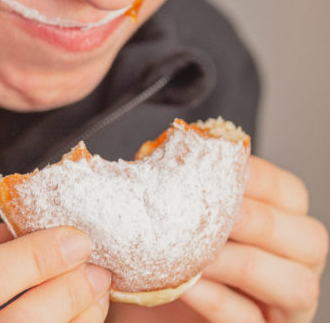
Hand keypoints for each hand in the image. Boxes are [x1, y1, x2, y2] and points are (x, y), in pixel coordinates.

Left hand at [107, 156, 327, 322]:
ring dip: (244, 263)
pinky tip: (188, 284)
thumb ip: (185, 185)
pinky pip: (251, 321)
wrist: (146, 297)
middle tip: (221, 214)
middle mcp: (296, 263)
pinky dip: (218, 299)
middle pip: (309, 238)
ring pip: (295, 285)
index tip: (223, 168)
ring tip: (201, 254)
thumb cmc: (169, 250)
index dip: (261, 178)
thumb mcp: (179, 212)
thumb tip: (168, 151)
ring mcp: (286, 307)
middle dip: (262, 222)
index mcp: (282, 221)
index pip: (291, 192)